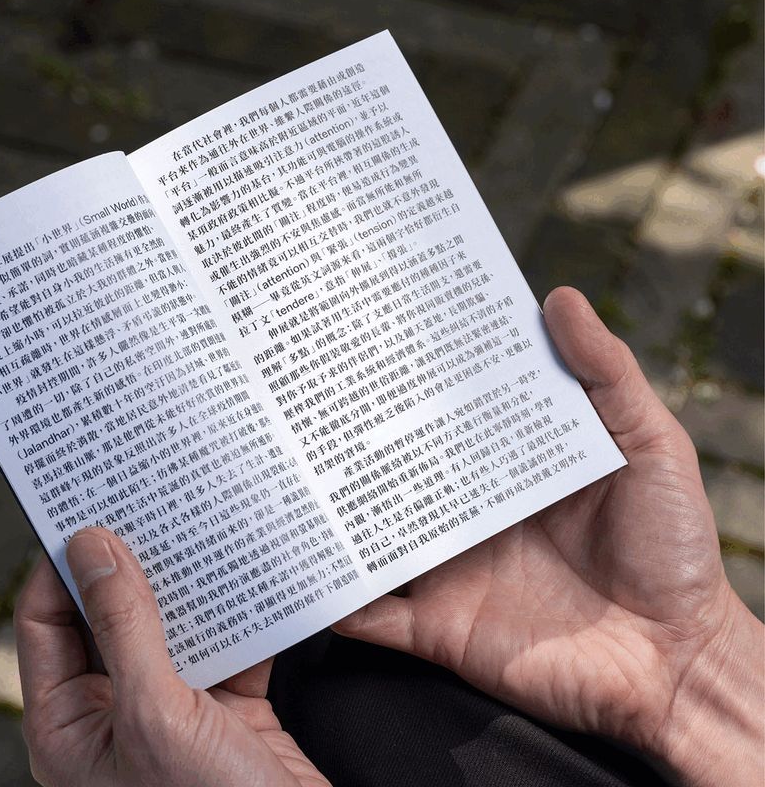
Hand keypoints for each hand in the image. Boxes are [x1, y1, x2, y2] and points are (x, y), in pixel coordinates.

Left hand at [14, 527, 329, 786]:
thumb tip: (91, 548)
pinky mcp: (225, 712)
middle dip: (131, 565)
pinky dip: (241, 614)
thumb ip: (124, 628)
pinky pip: (226, 646)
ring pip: (170, 627)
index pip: (45, 623)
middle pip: (109, 618)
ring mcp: (171, 713)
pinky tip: (252, 577)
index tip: (87, 510)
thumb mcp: (155, 716)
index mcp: (69, 725)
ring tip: (197, 528)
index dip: (61, 565)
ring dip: (188, 584)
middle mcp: (115, 714)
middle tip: (145, 505)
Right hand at [333, 287, 763, 785]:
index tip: (379, 337)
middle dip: (360, 440)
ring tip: (288, 474)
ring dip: (334, 513)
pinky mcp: (438, 627)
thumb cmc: (676, 549)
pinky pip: (372, 617)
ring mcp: (450, 570)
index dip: (421, 380)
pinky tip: (304, 570)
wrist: (675, 664)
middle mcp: (472, 513)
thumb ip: (607, 377)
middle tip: (310, 397)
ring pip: (375, 535)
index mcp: (512, 468)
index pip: (452, 415)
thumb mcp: (651, 446)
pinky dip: (336, 602)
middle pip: (402, 470)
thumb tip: (561, 299)